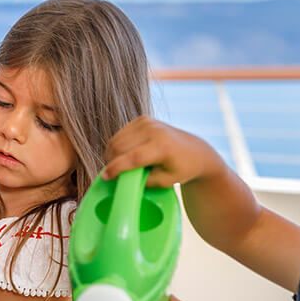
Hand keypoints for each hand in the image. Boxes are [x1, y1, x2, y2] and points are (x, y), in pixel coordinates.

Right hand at [103, 116, 223, 187]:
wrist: (194, 150)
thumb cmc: (181, 169)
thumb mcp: (166, 181)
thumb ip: (144, 181)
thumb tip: (122, 179)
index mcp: (163, 147)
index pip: (134, 158)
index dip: (117, 168)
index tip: (105, 177)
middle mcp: (154, 130)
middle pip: (121, 147)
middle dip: (111, 162)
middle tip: (112, 175)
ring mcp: (147, 122)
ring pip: (117, 139)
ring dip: (111, 154)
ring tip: (117, 166)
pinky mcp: (143, 119)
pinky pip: (121, 134)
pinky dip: (117, 146)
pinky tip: (123, 155)